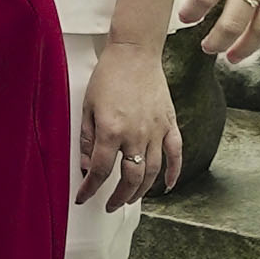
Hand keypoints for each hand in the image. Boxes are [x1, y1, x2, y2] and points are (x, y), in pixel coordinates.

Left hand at [77, 37, 182, 208]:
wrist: (134, 54)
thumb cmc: (107, 76)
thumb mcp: (87, 107)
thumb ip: (87, 139)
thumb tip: (87, 166)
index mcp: (111, 131)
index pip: (101, 171)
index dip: (90, 189)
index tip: (83, 197)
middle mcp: (136, 135)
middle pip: (130, 178)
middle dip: (118, 197)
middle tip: (110, 205)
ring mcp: (155, 130)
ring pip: (152, 171)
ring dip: (141, 191)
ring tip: (130, 199)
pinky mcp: (169, 123)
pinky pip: (175, 153)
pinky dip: (173, 173)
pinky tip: (167, 186)